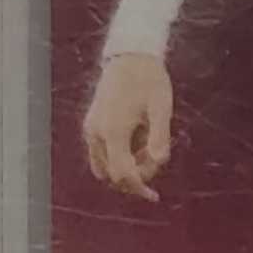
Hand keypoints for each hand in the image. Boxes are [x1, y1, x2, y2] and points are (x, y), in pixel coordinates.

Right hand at [83, 50, 175, 199]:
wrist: (130, 57)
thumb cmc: (149, 80)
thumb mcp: (161, 108)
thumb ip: (160, 136)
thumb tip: (160, 160)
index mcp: (113, 131)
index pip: (122, 173)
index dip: (138, 186)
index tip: (154, 195)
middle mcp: (96, 133)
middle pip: (110, 174)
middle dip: (133, 178)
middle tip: (155, 160)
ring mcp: (91, 130)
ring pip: (103, 166)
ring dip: (125, 169)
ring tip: (148, 150)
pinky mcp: (92, 126)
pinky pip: (102, 154)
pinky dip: (118, 158)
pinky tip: (138, 143)